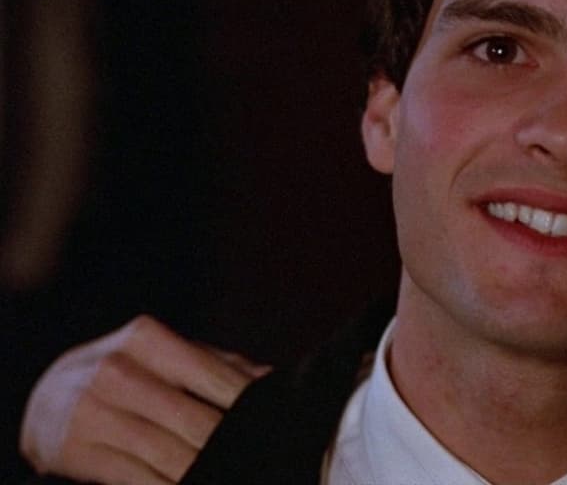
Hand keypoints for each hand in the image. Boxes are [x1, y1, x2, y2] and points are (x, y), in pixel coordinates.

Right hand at [20, 315, 268, 484]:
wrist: (46, 397)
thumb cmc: (128, 371)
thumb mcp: (166, 356)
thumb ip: (220, 366)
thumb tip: (273, 380)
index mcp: (147, 340)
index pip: (215, 377)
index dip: (249, 406)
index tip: (275, 424)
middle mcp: (117, 372)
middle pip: (198, 423)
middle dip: (232, 445)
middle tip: (261, 458)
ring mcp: (93, 415)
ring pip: (173, 457)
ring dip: (209, 471)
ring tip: (236, 474)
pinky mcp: (77, 454)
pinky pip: (141, 481)